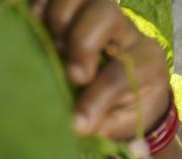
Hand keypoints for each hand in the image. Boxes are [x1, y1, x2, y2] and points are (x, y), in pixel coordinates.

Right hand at [32, 0, 169, 138]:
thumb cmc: (125, 110)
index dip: (98, 96)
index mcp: (147, 60)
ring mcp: (98, 14)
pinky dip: (37, 8)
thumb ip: (103, 122)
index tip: (78, 123)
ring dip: (57, 19)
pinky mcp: (73, 9)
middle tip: (71, 75)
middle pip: (104, 12)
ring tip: (52, 48)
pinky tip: (35, 30)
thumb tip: (74, 125)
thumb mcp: (123, 123)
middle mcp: (125, 30)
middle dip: (80, 42)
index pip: (122, 70)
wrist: (125, 95)